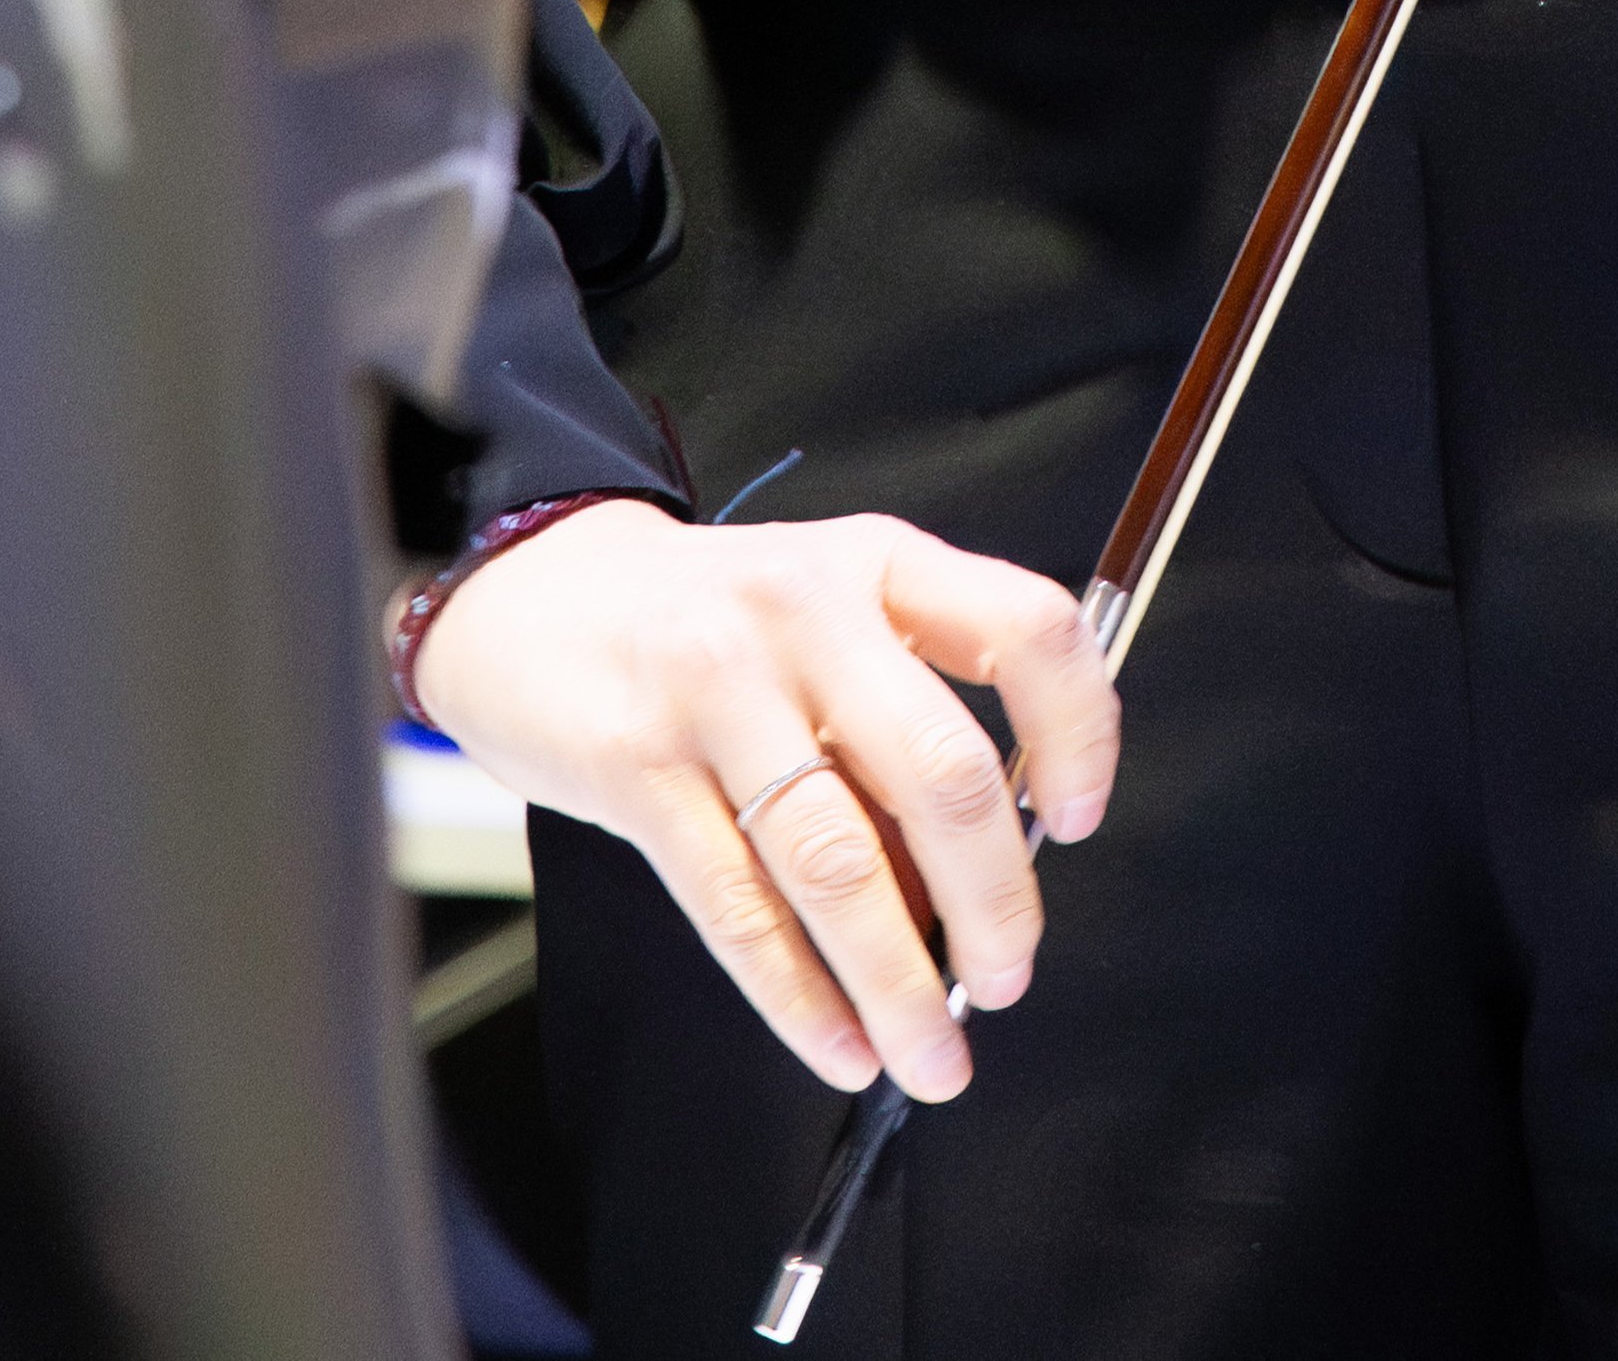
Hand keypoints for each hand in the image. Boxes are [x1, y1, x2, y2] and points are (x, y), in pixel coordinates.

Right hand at [404, 496, 1118, 1099]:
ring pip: (839, 862)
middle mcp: (807, 610)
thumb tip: (980, 882)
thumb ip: (902, 722)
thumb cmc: (709, 624)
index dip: (1076, 731)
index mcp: (878, 563)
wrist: (538, 595)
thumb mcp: (826, 621)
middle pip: (941, 770)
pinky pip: (739, 909)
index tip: (1079, 820)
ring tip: (930, 1053)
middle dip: (994, 903)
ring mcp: (716, 687)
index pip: (1024, 629)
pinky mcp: (639, 767)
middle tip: (1007, 979)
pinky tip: (839, 1041)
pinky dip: (802, 998)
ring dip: (899, 982)